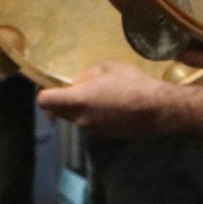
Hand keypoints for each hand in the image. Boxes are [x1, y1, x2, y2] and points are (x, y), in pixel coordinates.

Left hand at [36, 60, 184, 138]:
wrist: (157, 110)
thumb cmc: (132, 84)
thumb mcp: (108, 67)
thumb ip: (87, 75)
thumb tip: (80, 82)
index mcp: (78, 100)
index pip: (45, 101)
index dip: (45, 92)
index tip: (53, 85)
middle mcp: (80, 119)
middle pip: (57, 112)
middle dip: (60, 101)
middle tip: (74, 88)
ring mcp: (92, 130)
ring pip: (73, 119)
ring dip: (76, 109)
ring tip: (96, 96)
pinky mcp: (104, 136)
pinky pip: (88, 124)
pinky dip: (91, 115)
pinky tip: (108, 106)